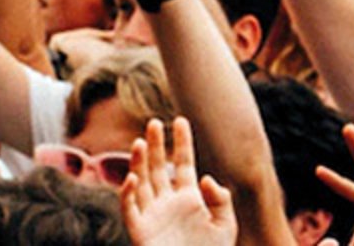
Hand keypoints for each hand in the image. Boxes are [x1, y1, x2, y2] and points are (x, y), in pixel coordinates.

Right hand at [120, 116, 236, 245]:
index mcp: (189, 199)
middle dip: (154, 146)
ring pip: (142, 183)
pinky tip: (133, 177)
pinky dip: (128, 194)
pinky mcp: (140, 233)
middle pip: (158, 168)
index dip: (181, 142)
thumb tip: (204, 178)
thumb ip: (221, 199)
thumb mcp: (225, 226)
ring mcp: (153, 216)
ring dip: (138, 163)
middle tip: (154, 123)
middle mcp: (168, 203)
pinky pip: (130, 210)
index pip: (183, 163)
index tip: (180, 120)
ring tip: (140, 141)